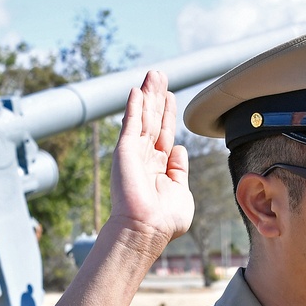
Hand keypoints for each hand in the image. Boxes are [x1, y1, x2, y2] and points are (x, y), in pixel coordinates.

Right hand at [109, 70, 193, 252]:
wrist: (145, 230)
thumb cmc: (165, 220)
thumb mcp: (181, 192)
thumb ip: (179, 170)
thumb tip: (179, 149)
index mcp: (159, 167)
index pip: (164, 133)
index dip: (167, 113)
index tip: (170, 95)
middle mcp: (146, 158)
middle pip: (153, 120)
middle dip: (156, 97)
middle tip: (159, 75)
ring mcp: (134, 153)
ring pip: (143, 117)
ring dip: (147, 95)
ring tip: (152, 75)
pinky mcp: (125, 152)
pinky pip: (130, 124)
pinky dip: (133, 107)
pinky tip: (136, 90)